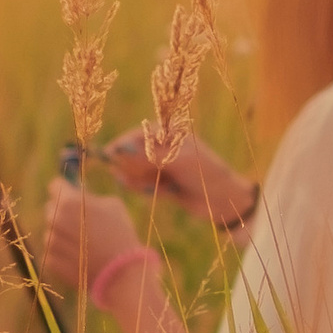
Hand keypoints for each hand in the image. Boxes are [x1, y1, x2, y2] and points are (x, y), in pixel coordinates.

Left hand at [42, 180, 136, 292]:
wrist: (121, 271)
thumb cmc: (120, 233)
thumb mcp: (112, 205)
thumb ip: (90, 197)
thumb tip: (79, 194)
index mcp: (69, 201)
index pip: (55, 186)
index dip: (64, 189)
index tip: (70, 194)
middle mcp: (55, 219)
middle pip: (51, 208)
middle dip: (63, 212)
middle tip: (81, 222)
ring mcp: (51, 241)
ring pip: (52, 231)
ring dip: (62, 234)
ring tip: (84, 243)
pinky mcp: (51, 261)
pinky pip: (53, 251)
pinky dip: (63, 253)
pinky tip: (80, 257)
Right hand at [97, 129, 257, 230]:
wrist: (225, 200)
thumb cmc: (205, 173)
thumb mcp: (178, 160)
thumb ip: (148, 154)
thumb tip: (118, 151)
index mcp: (167, 132)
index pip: (134, 135)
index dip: (119, 147)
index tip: (106, 158)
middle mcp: (161, 146)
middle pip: (130, 155)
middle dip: (130, 168)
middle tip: (138, 179)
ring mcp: (161, 165)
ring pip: (134, 172)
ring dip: (140, 181)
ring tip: (161, 186)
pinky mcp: (162, 182)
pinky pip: (142, 185)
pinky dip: (147, 190)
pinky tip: (165, 192)